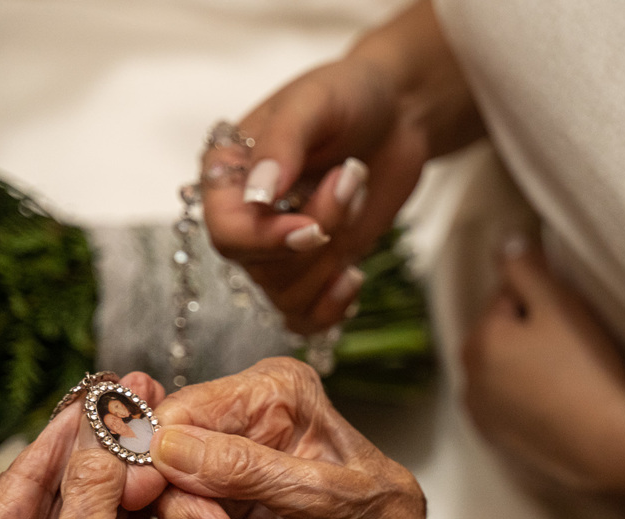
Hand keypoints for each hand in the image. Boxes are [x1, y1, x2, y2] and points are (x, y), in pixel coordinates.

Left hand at [0, 373, 194, 518]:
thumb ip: (92, 486)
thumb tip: (101, 423)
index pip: (21, 481)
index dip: (64, 433)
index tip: (96, 393)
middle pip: (62, 487)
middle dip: (101, 445)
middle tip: (129, 397)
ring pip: (96, 502)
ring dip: (126, 466)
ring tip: (149, 418)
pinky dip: (142, 499)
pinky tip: (157, 463)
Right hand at [150, 358, 435, 518]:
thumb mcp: (322, 496)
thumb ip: (246, 468)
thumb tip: (170, 446)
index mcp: (278, 394)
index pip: (189, 407)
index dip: (159, 449)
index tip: (151, 492)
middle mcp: (250, 424)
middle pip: (168, 455)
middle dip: (187, 509)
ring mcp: (233, 472)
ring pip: (171, 501)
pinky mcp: (224, 515)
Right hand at [203, 0, 481, 334]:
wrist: (399, 113)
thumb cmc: (351, 95)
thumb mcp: (314, 102)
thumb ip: (282, 144)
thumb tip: (258, 196)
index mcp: (229, 174)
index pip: (225, 232)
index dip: (266, 239)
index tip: (312, 226)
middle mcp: (246, 216)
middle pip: (260, 267)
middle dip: (319, 232)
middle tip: (352, 175)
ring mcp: (280, 247)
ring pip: (286, 295)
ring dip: (333, 258)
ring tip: (357, 193)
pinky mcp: (315, 267)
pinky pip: (304, 318)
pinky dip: (331, 309)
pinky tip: (354, 275)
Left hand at [462, 235, 624, 491]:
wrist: (610, 448)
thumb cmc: (588, 370)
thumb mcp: (559, 304)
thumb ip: (525, 268)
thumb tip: (503, 242)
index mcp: (478, 339)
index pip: (509, 298)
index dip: (546, 303)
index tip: (573, 324)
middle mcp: (469, 379)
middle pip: (503, 337)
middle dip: (532, 336)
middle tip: (577, 352)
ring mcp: (482, 417)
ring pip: (507, 373)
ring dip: (530, 369)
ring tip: (572, 381)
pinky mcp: (500, 445)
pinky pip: (514, 408)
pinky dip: (531, 403)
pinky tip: (563, 409)